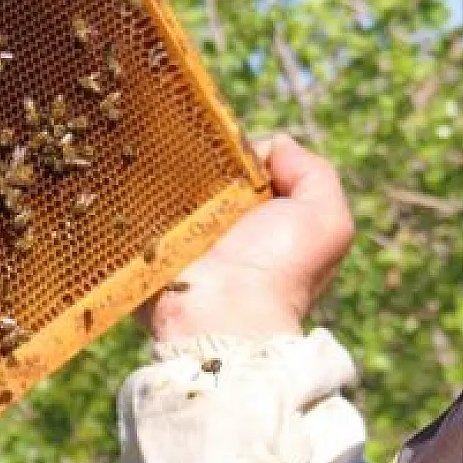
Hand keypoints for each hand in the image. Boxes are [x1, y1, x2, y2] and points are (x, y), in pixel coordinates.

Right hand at [141, 135, 354, 340]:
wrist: (225, 317)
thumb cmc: (279, 269)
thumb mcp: (326, 221)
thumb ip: (314, 173)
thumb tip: (273, 145)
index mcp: (263, 216)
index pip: (247, 164)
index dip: (244, 153)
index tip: (238, 157)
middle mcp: (223, 224)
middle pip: (206, 168)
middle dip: (201, 157)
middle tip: (198, 161)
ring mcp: (182, 233)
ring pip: (169, 181)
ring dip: (167, 170)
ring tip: (165, 166)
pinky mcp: (146, 242)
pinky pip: (137, 203)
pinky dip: (138, 190)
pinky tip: (143, 181)